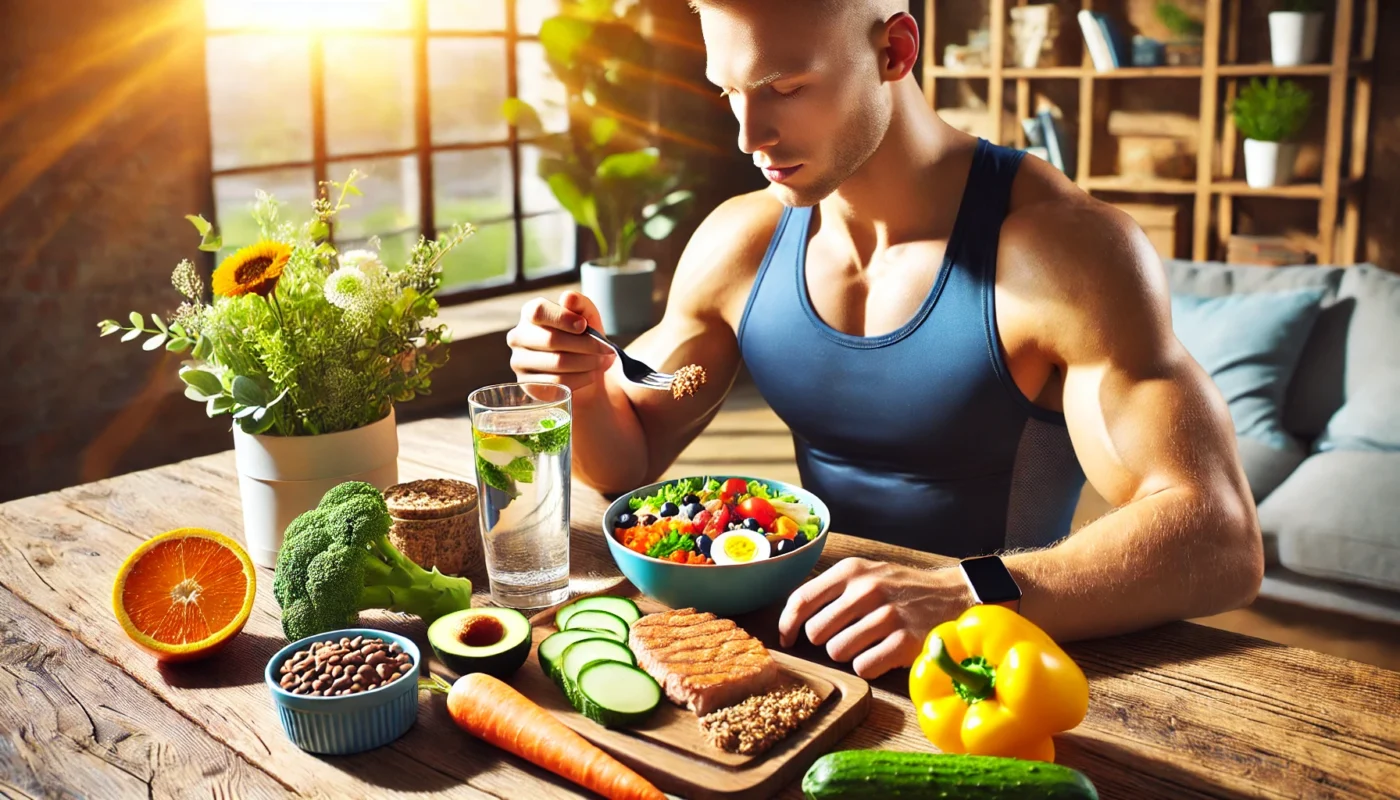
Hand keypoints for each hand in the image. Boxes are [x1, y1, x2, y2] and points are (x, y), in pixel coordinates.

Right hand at [506, 291, 616, 393]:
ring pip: (557, 363)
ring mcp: (519, 362)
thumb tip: (568, 298)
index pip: (539, 311)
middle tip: (606, 349)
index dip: (563, 318)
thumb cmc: (583, 337)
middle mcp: (518, 336)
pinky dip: (580, 378)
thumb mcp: (587, 316)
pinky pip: (557, 382)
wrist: (584, 368)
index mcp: (530, 313)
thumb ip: (580, 304)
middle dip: (585, 345)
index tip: (584, 326)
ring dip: (587, 362)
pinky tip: (591, 374)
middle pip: (551, 340)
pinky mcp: (527, 384)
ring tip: (602, 361)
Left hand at [778, 558, 973, 678]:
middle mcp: (866, 590)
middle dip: (824, 641)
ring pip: (837, 652)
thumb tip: (792, 618)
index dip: (787, 624)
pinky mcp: (904, 642)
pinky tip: (881, 655)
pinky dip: (868, 667)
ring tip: (867, 643)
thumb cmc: (901, 589)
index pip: (801, 599)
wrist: (953, 595)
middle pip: (816, 632)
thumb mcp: (866, 573)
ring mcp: (887, 616)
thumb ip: (831, 590)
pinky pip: (863, 667)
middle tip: (845, 636)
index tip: (787, 638)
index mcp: (851, 571)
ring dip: (848, 654)